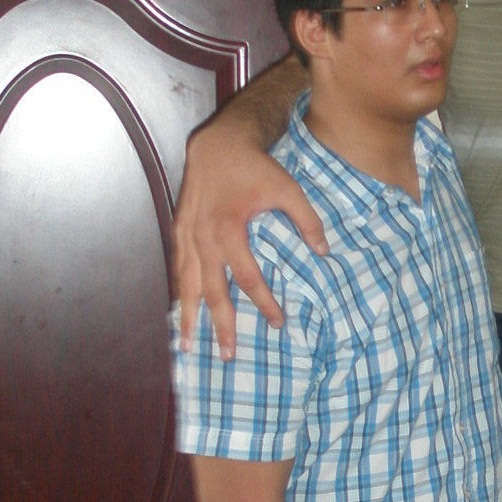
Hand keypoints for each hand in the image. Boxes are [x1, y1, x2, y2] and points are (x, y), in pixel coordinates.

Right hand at [174, 109, 327, 354]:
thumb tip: (323, 252)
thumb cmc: (254, 166)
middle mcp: (201, 237)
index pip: (247, 277)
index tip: (278, 322)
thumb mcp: (287, 188)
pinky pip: (177, 270)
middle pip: (211, 292)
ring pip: (186, 285)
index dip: (263, 302)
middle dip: (220, 325)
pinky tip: (180, 314)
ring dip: (188, 318)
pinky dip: (179, 294)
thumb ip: (307, 220)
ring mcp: (186, 236)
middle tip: (229, 356)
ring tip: (189, 347)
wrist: (217, 144)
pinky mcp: (179, 232)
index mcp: (227, 228)